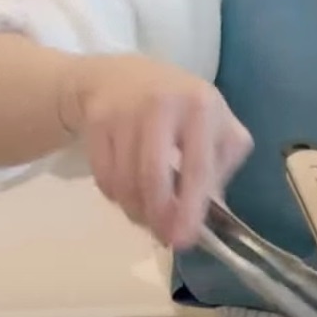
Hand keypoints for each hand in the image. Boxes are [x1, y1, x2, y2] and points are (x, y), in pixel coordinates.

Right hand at [58, 53, 252, 249]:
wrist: (123, 77)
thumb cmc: (181, 107)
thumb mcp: (214, 124)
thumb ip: (219, 167)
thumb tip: (209, 217)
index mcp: (202, 105)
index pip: (197, 166)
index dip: (190, 207)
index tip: (185, 239)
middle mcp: (164, 104)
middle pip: (153, 176)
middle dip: (158, 215)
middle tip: (163, 236)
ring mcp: (126, 111)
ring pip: (126, 181)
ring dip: (136, 210)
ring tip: (147, 214)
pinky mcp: (97, 120)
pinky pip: (104, 177)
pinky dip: (116, 195)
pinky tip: (128, 192)